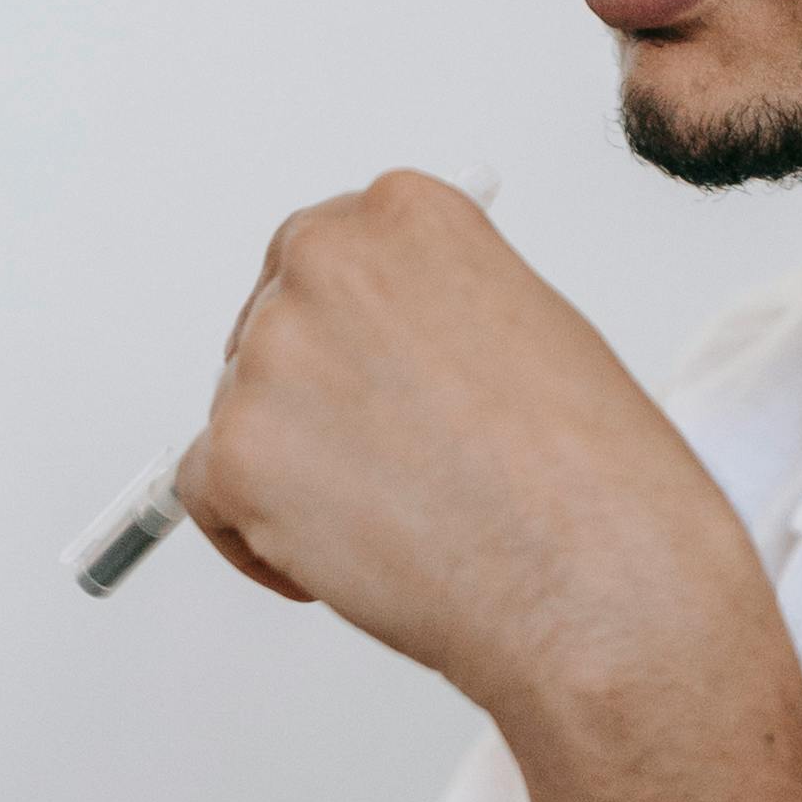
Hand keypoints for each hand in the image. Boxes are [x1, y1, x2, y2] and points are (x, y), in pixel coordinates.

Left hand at [173, 171, 761, 728]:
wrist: (598, 585)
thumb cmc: (593, 480)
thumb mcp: (528, 331)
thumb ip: (434, 314)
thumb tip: (373, 351)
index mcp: (404, 215)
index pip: (324, 255)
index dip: (346, 336)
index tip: (368, 379)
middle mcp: (326, 265)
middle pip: (269, 328)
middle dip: (309, 399)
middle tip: (379, 467)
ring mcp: (271, 357)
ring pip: (242, 415)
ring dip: (294, 471)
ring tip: (394, 522)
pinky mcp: (235, 453)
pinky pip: (203, 492)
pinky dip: (254, 538)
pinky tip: (340, 562)